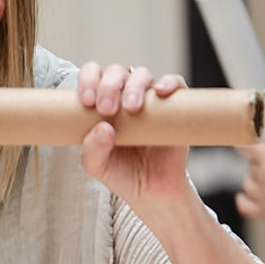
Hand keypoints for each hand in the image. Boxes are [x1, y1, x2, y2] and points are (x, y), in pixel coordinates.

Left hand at [76, 63, 194, 215]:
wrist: (154, 191)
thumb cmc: (122, 173)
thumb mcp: (98, 166)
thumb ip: (93, 149)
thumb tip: (104, 128)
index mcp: (102, 102)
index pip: (93, 75)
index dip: (88, 81)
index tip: (87, 102)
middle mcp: (126, 96)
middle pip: (116, 72)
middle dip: (108, 86)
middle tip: (107, 110)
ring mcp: (152, 101)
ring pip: (142, 74)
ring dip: (134, 86)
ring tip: (132, 109)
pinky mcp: (176, 108)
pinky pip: (177, 84)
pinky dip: (170, 82)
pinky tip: (161, 91)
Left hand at [236, 135, 264, 233]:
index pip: (247, 145)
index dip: (243, 140)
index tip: (244, 137)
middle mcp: (262, 176)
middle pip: (252, 164)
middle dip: (262, 161)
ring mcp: (259, 195)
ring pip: (247, 182)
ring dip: (254, 179)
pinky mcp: (262, 212)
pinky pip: (243, 203)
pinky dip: (243, 198)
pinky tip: (248, 196)